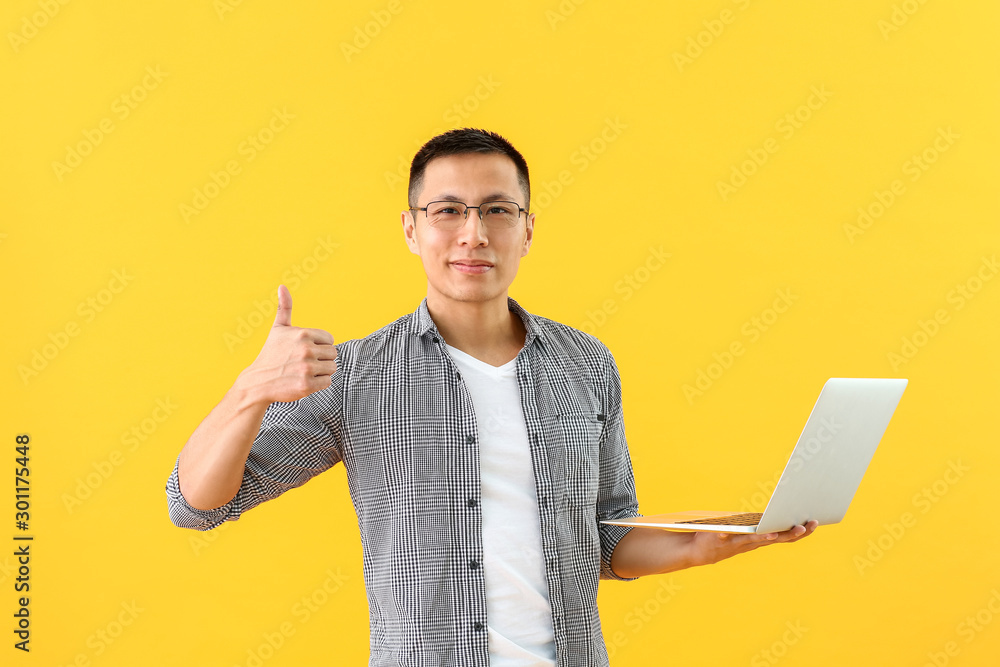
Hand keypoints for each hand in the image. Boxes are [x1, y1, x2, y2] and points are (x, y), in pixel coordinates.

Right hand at [234, 285, 338, 404]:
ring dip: (321, 371)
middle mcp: (306, 349)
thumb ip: (284, 307)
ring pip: (332, 368)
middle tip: (303, 363)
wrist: (258, 382)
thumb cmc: (271, 354)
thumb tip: (282, 286)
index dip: (319, 346)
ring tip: (303, 371)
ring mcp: (307, 368)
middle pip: (333, 354)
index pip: (330, 339)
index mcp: (303, 334)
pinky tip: (303, 381)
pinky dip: (318, 383)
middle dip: (321, 359)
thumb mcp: (278, 329)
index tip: (304, 350)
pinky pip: (327, 382)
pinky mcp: (307, 385)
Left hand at [687, 520, 818, 567]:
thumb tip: (777, 507)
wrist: (699, 551)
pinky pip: (729, 537)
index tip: (815, 521)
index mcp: (761, 537)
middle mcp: (754, 542)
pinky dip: (733, 535)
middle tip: (807, 525)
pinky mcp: (722, 540)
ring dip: (768, 536)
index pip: (786, 535)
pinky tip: (733, 532)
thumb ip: (759, 523)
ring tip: (777, 532)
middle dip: (794, 532)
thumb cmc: (725, 537)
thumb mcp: (746, 530)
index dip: (801, 531)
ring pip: (757, 540)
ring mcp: (739, 542)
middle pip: (778, 538)